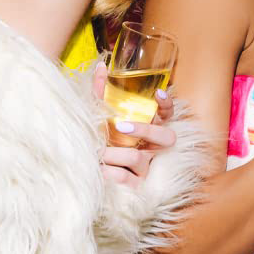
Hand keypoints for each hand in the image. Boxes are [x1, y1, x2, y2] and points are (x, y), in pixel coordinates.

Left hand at [94, 63, 176, 187]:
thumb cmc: (99, 142)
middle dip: (145, 130)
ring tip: (97, 154)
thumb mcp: (100, 117)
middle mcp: (152, 147)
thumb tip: (101, 66)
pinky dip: (111, 173)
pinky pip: (128, 179)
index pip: (168, 114)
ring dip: (116, 153)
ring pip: (140, 158)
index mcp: (147, 128)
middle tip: (120, 126)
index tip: (157, 94)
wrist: (85, 175)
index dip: (167, 104)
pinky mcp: (137, 187)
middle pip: (167, 137)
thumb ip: (101, 93)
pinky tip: (98, 170)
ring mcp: (146, 168)